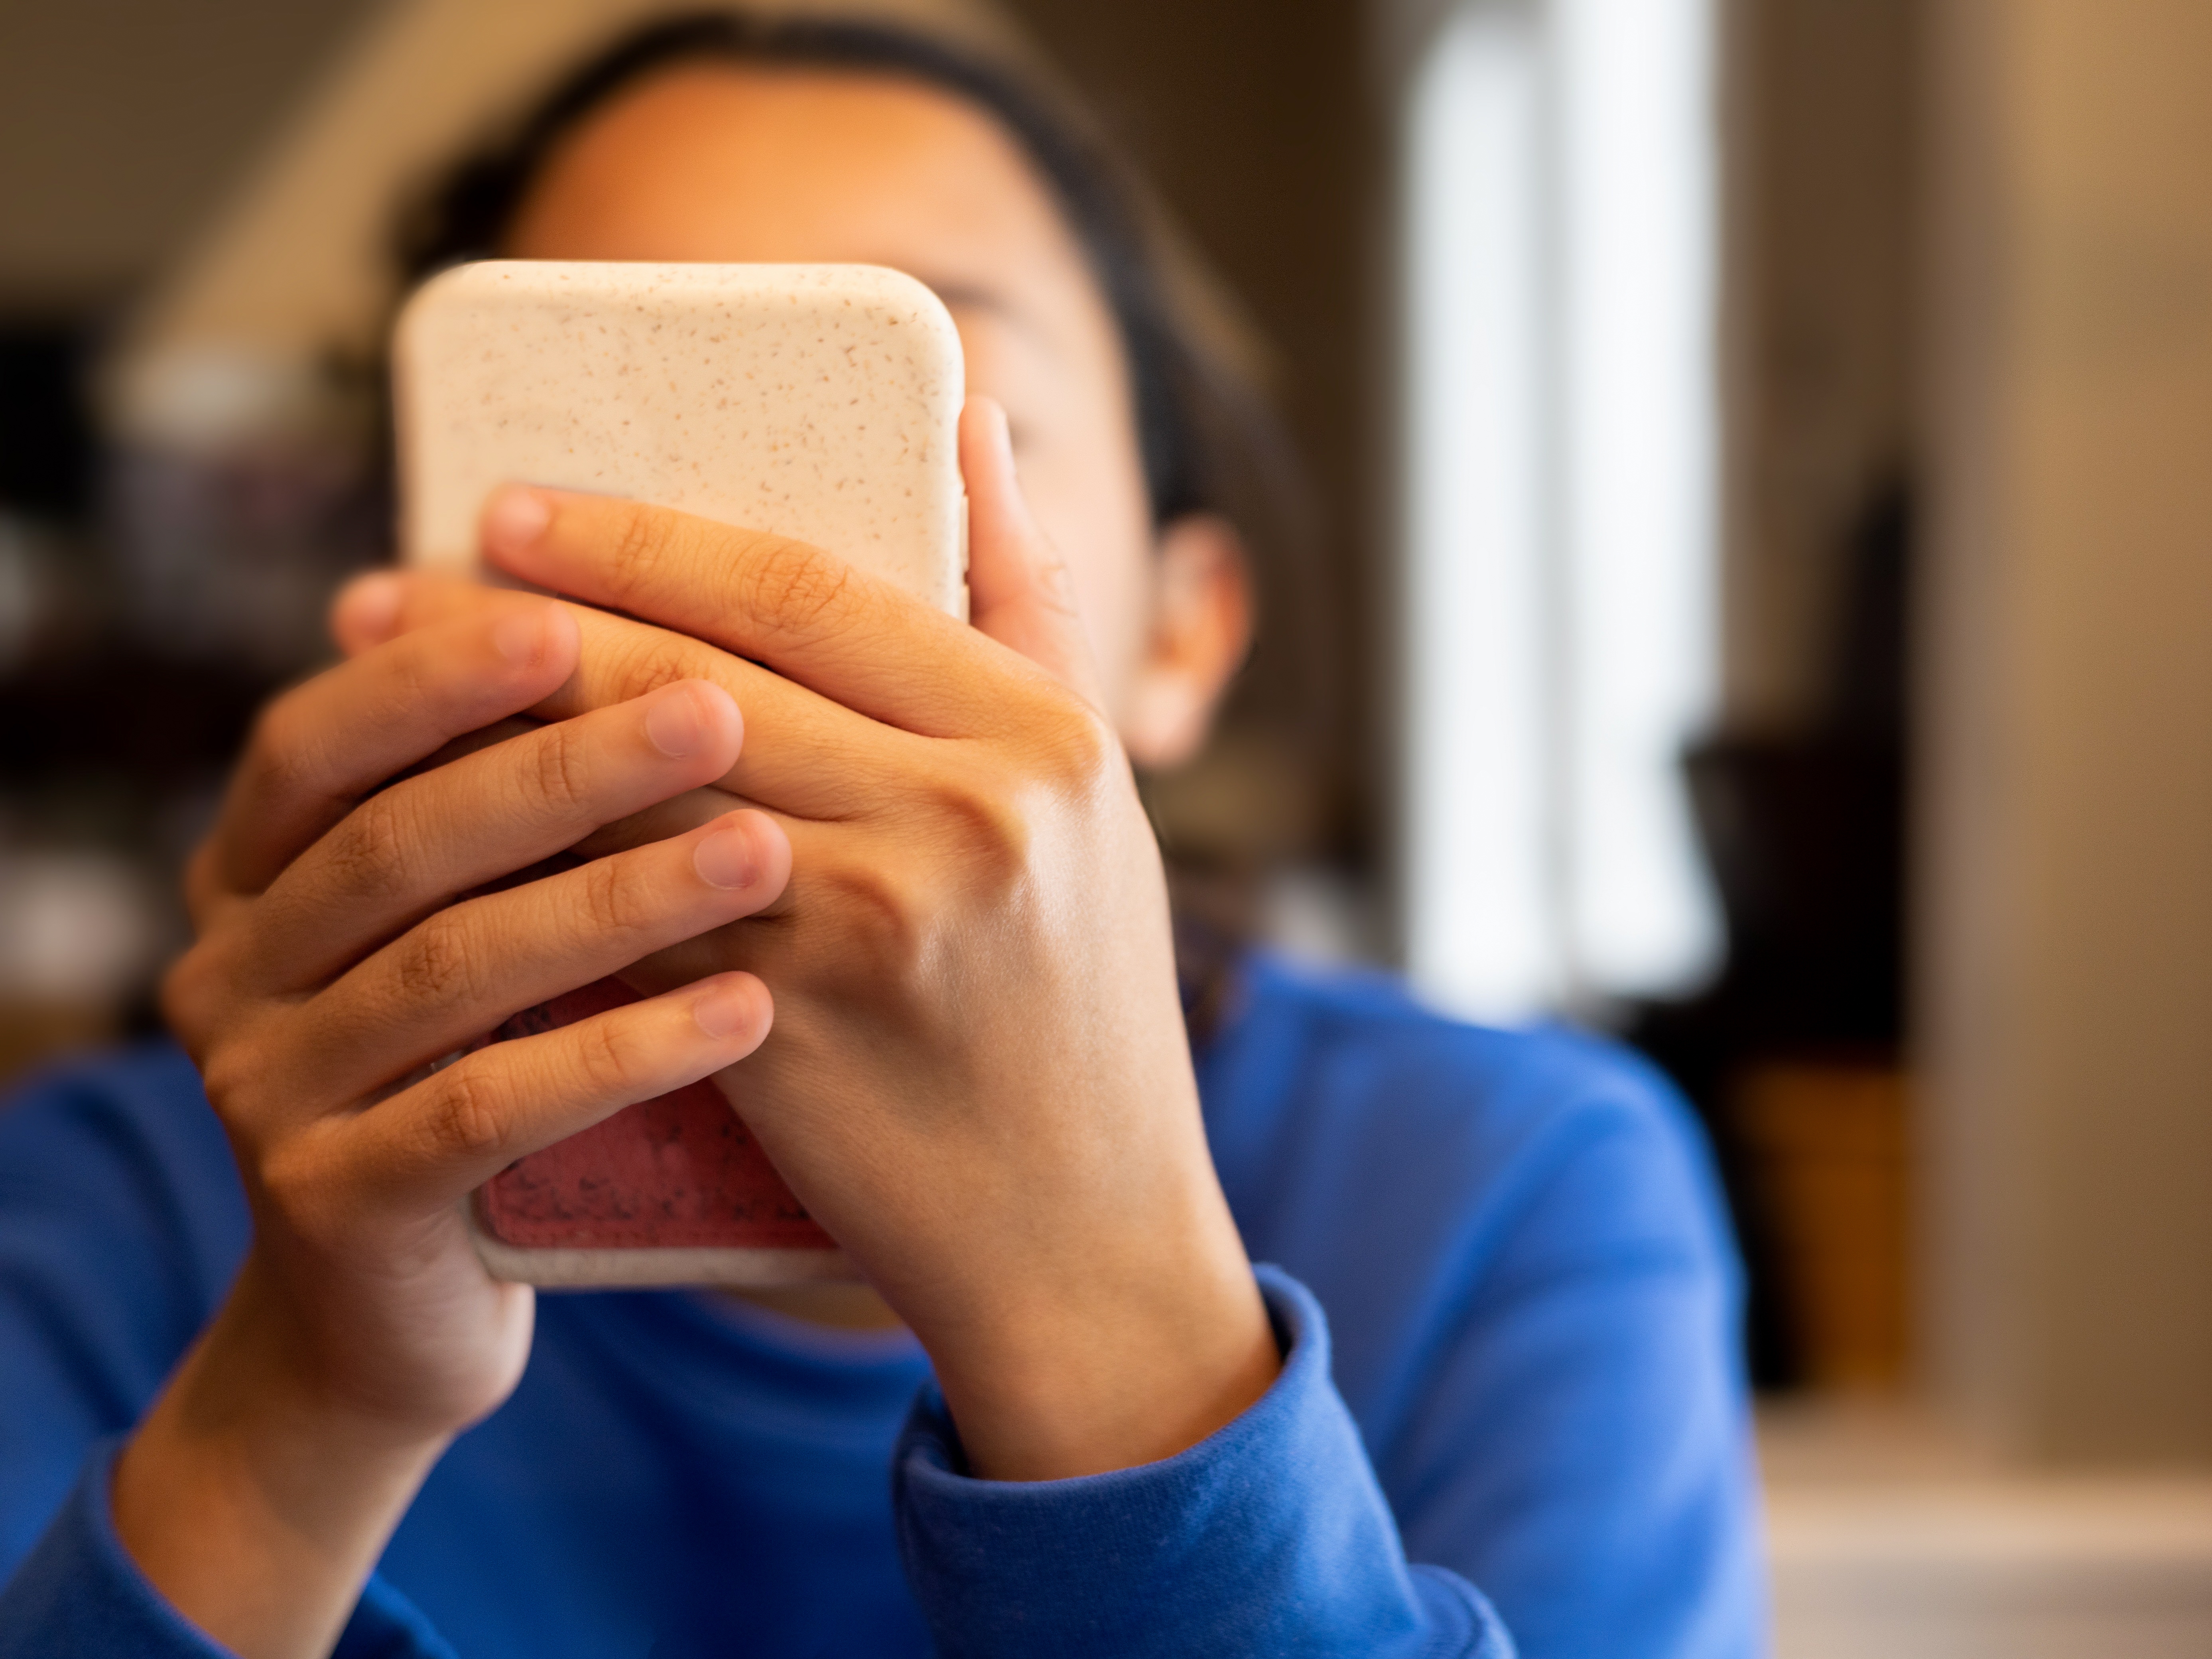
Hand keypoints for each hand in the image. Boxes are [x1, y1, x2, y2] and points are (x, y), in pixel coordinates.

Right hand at [116, 596, 791, 1658]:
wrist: (394, 1317)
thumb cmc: (475, 1069)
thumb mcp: (462, 927)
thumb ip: (500, 814)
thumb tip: (659, 647)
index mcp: (252, 872)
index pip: (321, 739)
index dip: (433, 677)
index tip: (572, 618)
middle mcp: (229, 969)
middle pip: (400, 843)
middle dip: (562, 770)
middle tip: (714, 714)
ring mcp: (265, 1093)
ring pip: (451, 969)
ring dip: (617, 902)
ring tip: (765, 854)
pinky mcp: (333, 1206)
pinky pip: (486, 1110)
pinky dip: (619, 1052)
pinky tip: (745, 1009)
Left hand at [365, 400, 1277, 1481]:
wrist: (1086, 1233)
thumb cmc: (1086, 998)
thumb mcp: (1097, 791)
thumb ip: (1030, 603)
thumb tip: (972, 424)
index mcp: (1041, 734)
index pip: (809, 588)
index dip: (644, 540)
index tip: (517, 508)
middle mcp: (966, 813)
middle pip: (701, 671)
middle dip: (528, 619)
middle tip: (394, 587)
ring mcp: (878, 925)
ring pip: (643, 790)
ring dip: (497, 735)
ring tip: (387, 693)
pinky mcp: (795, 1030)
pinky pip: (634, 918)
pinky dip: (537, 867)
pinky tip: (449, 838)